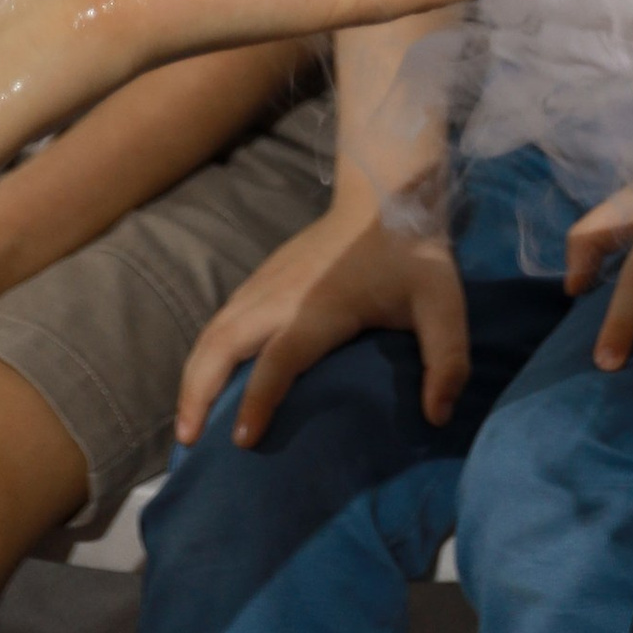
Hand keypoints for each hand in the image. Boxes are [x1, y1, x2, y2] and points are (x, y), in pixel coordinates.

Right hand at [176, 184, 473, 443]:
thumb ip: (447, 359)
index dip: (259, 398)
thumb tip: (439, 416)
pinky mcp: (261, 277)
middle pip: (223, 344)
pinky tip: (203, 384)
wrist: (386, 190)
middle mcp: (283, 295)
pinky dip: (203, 355)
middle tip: (186, 442)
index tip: (242, 441)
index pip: (281, 357)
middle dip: (198, 392)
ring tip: (185, 427)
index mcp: (323, 305)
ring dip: (193, 376)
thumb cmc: (414, 253)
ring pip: (213, 331)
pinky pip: (220, 320)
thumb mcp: (444, 304)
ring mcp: (266, 282)